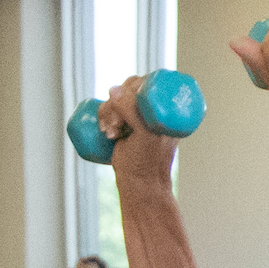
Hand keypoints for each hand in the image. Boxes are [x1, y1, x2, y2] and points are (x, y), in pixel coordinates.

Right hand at [98, 72, 182, 191]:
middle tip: (117, 126)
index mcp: (166, 109)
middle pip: (127, 90)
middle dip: (116, 104)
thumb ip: (133, 111)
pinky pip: (108, 110)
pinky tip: (104, 129)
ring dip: (107, 112)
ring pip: (115, 100)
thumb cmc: (147, 160)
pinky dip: (102, 116)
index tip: (124, 112)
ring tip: (111, 134)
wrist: (139, 183)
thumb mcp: (144, 134)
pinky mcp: (123, 125)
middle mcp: (153, 110)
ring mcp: (137, 117)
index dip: (130, 90)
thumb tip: (114, 89)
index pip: (146, 84)